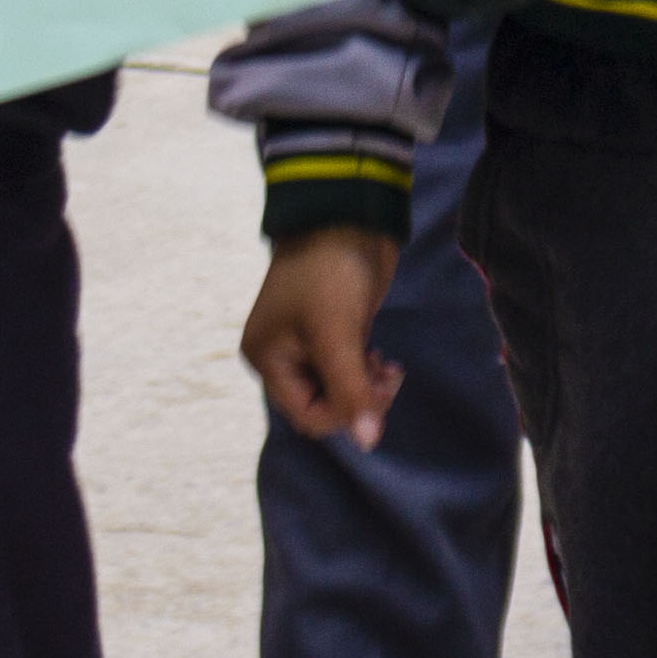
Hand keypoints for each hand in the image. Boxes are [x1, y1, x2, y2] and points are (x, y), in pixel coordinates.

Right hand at [239, 228, 402, 447]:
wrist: (346, 215)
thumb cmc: (330, 273)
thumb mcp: (337, 334)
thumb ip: (351, 389)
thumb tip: (368, 442)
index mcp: (268, 359)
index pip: (308, 415)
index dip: (345, 413)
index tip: (376, 388)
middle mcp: (281, 356)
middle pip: (323, 406)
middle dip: (357, 399)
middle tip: (387, 377)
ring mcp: (306, 343)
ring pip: (338, 389)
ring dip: (366, 387)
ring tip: (388, 368)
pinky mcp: (332, 330)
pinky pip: (347, 370)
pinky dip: (366, 372)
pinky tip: (383, 361)